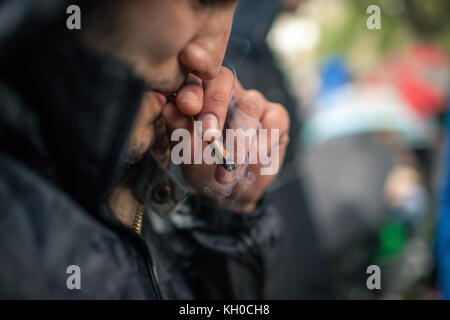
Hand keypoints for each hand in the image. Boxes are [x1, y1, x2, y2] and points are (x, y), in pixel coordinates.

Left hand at [162, 67, 289, 211]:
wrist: (229, 193)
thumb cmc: (204, 167)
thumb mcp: (187, 153)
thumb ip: (180, 131)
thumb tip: (169, 108)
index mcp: (201, 93)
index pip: (196, 77)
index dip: (192, 89)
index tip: (186, 107)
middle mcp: (228, 92)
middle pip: (224, 81)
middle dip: (215, 107)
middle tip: (209, 136)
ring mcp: (254, 102)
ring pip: (250, 105)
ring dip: (239, 138)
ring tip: (230, 165)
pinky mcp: (276, 118)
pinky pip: (274, 122)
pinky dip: (262, 142)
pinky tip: (252, 160)